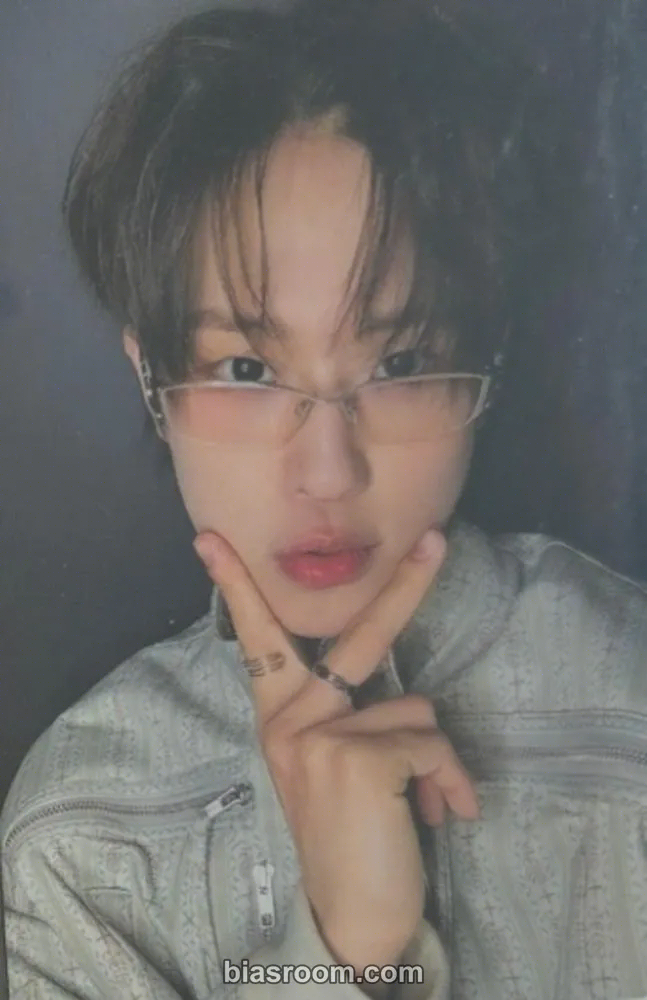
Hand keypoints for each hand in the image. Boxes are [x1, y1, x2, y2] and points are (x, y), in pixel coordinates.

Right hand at [193, 529, 478, 975]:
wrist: (350, 917)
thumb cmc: (348, 834)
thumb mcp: (332, 767)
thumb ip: (350, 718)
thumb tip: (408, 697)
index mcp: (280, 717)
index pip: (256, 641)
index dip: (237, 586)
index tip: (209, 537)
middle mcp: (290, 719)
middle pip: (360, 635)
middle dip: (405, 584)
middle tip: (439, 540)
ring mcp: (320, 735)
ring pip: (416, 707)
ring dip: (432, 757)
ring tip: (420, 801)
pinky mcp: (358, 757)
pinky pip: (433, 744)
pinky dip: (449, 782)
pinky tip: (439, 815)